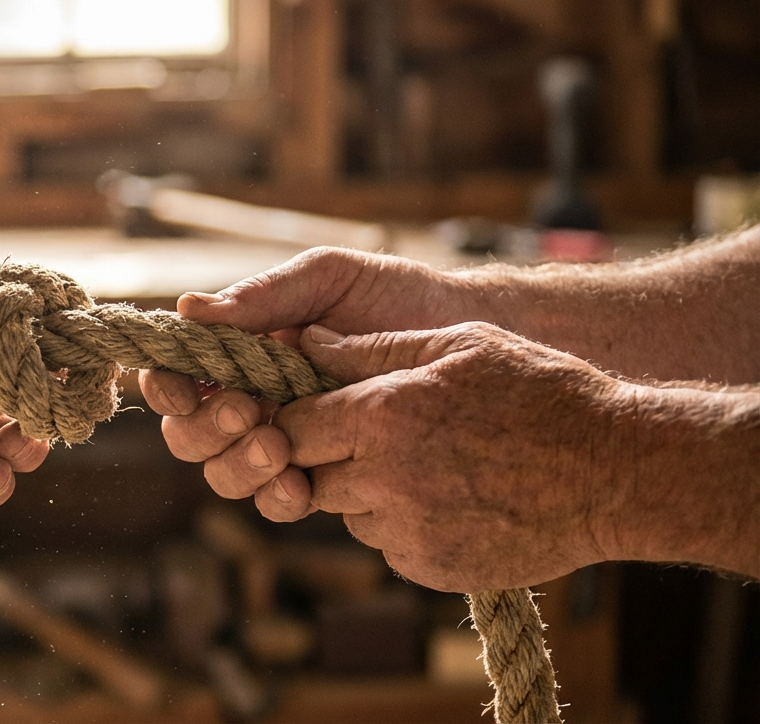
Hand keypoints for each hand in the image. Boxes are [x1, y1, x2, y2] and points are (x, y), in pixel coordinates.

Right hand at [141, 247, 470, 532]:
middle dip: (207, 429)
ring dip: (239, 466)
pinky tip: (303, 485)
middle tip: (249, 411)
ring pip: (225, 475)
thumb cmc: (391, 295)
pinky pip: (279, 502)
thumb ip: (261, 296)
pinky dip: (280, 498)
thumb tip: (188, 308)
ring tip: (280, 447)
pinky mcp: (323, 474)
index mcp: (238, 352)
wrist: (462, 330)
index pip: (177, 377)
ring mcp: (283, 440)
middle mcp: (251, 400)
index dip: (166, 387)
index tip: (186, 387)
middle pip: (188, 435)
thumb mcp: (326, 279)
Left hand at [154, 321, 629, 591]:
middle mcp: (384, 480)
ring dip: (365, 492)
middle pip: (309, 475)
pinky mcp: (430, 567)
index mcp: (383, 416)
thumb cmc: (541, 392)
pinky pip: (388, 544)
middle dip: (327, 456)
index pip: (292, 428)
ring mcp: (408, 531)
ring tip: (426, 462)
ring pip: (347, 513)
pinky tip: (452, 495)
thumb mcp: (458, 345)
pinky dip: (403, 524)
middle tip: (375, 436)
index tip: (317, 410)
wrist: (617, 472)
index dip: (298, 419)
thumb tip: (305, 342)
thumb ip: (371, 349)